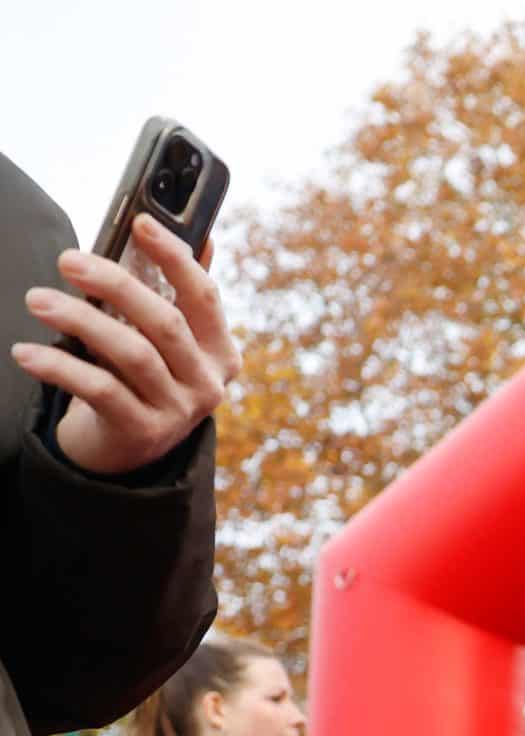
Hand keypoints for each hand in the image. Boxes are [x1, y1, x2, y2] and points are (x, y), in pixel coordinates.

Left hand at [12, 217, 240, 476]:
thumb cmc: (145, 378)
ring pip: (132, 354)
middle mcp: (208, 382)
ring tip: (37, 300)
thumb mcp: (170, 340)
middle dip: (115, 286)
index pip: (204, 296)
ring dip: (80, 321)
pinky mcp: (143, 432)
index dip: (175, 258)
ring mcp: (179, 411)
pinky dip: (61, 368)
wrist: (129, 447)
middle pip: (164, 323)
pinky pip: (100, 391)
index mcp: (220, 351)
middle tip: (68, 260)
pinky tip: (26, 353)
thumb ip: (183, 295)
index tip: (141, 222)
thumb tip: (202, 235)